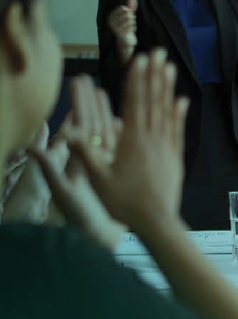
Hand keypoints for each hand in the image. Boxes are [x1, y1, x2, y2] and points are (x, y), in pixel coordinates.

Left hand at [28, 76, 125, 250]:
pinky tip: (126, 122)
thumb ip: (47, 167)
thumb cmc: (79, 217)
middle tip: (89, 80)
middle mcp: (88, 159)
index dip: (79, 104)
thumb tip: (30, 146)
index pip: (77, 125)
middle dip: (89, 102)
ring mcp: (103, 165)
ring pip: (104, 133)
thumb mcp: (61, 190)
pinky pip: (120, 149)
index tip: (78, 84)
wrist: (98, 237)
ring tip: (107, 94)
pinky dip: (123, 134)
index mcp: (75, 158)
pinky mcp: (116, 173)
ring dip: (105, 113)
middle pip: (89, 124)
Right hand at [71, 49, 188, 230]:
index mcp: (132, 141)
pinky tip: (182, 100)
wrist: (156, 221)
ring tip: (169, 67)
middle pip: (153, 101)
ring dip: (167, 87)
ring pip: (166, 111)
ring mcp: (166, 147)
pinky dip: (179, 113)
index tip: (140, 60)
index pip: (134, 104)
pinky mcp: (175, 157)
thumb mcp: (97, 180)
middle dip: (154, 75)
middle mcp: (152, 139)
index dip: (137, 80)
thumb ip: (86, 154)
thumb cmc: (123, 203)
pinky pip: (177, 130)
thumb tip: (72, 132)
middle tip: (158, 52)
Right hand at [106, 0, 137, 60]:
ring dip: (133, 23)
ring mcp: (114, 28)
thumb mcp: (129, 16)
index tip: (128, 17)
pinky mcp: (119, 33)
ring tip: (130, 27)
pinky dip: (133, 28)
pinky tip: (130, 31)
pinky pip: (130, 26)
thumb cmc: (127, 27)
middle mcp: (110, 21)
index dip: (129, 12)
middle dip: (132, 18)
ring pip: (130, 19)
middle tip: (130, 23)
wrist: (126, 41)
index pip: (124, 8)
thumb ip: (130, 7)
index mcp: (110, 16)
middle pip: (127, 13)